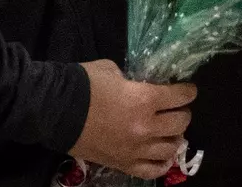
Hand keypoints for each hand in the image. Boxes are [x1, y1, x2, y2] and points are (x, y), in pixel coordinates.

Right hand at [70, 59, 194, 179]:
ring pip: (170, 148)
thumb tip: (142, 86)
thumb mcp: (114, 71)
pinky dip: (162, 163)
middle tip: (176, 108)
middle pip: (181, 123)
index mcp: (144, 99)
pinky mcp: (122, 163)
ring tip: (170, 131)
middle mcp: (145, 127)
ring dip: (174, 137)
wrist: (54, 110)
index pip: (180, 97)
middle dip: (182, 113)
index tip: (187, 89)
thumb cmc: (83, 85)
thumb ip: (133, 80)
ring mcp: (134, 149)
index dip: (187, 91)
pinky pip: (151, 170)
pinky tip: (163, 155)